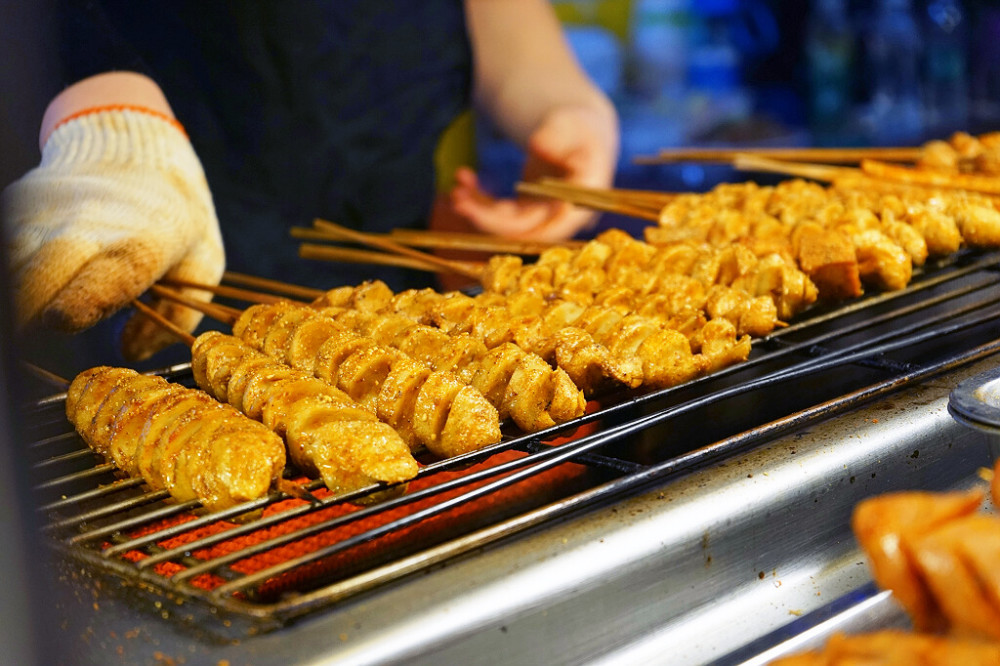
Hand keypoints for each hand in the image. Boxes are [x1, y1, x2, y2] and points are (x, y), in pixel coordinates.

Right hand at [2, 108, 224, 360]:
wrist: (134, 145)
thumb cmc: (177, 216)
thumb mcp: (202, 260)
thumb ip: (178, 314)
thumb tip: (132, 353)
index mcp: (143, 244)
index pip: (107, 276)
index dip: (82, 300)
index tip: (61, 321)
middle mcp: (86, 226)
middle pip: (39, 276)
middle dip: (28, 316)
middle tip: (35, 344)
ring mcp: (45, 215)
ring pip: (10, 263)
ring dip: (17, 296)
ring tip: (29, 322)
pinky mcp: (15, 206)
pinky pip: (2, 246)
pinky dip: (10, 272)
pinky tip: (23, 289)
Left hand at [449, 106, 616, 241]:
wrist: (575, 133)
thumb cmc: (577, 125)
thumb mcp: (571, 123)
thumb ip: (558, 133)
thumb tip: (538, 144)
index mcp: (581, 201)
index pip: (554, 227)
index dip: (522, 230)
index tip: (489, 219)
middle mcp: (561, 216)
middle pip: (524, 229)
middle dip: (488, 220)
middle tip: (458, 201)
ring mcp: (541, 215)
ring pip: (506, 224)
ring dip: (479, 211)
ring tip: (456, 190)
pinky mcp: (525, 210)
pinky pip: (499, 212)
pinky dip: (478, 199)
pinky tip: (463, 179)